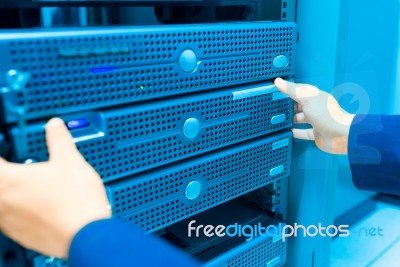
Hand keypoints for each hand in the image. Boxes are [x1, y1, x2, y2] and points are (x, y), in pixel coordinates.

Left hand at [0, 118, 110, 257]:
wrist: (86, 234)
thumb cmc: (76, 201)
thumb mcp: (71, 160)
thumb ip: (59, 139)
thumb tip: (55, 126)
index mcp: (9, 180)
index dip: (1, 154)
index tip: (6, 150)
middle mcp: (3, 202)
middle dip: (5, 174)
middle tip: (16, 168)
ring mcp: (10, 222)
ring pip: (0, 205)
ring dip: (8, 193)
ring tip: (25, 185)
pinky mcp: (21, 235)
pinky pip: (8, 220)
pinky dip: (16, 210)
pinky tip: (34, 206)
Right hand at [274, 78, 354, 153]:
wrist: (341, 135)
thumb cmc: (325, 114)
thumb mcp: (307, 99)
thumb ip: (292, 90)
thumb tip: (277, 81)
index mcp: (315, 96)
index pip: (300, 90)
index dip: (288, 89)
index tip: (275, 89)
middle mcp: (315, 107)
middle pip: (299, 104)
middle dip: (288, 105)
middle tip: (272, 106)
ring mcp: (316, 121)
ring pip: (300, 118)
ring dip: (290, 119)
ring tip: (276, 119)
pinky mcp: (316, 134)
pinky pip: (303, 132)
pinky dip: (295, 132)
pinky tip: (286, 131)